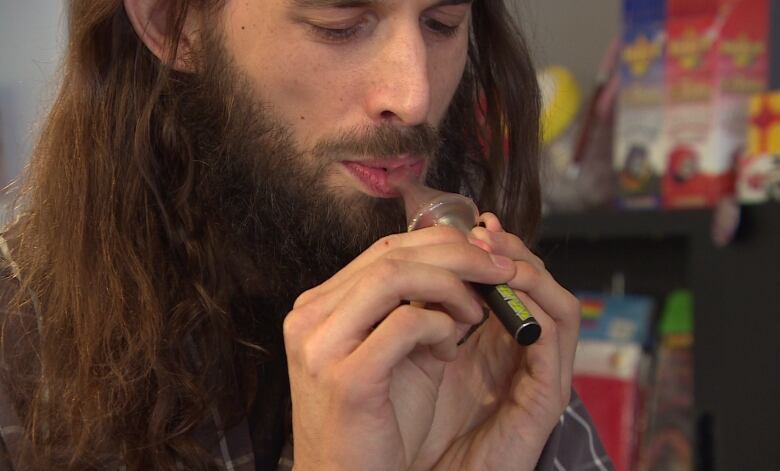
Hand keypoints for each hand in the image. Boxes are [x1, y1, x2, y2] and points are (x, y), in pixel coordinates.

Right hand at [283, 226, 517, 469]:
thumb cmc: (376, 424)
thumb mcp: (403, 356)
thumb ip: (425, 312)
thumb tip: (472, 275)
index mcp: (321, 307)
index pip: (384, 250)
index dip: (440, 243)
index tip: (485, 254)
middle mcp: (311, 317)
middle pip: (390, 254)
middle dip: (457, 255)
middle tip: (500, 270)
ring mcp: (322, 345)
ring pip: (394, 276)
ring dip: (451, 285)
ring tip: (478, 309)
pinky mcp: (346, 378)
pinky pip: (405, 324)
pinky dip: (439, 326)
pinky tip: (450, 348)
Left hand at [410, 213, 580, 470]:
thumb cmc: (410, 428)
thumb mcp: (415, 357)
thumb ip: (424, 315)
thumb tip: (412, 260)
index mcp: (494, 345)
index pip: (511, 284)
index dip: (497, 251)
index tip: (471, 226)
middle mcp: (521, 357)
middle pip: (539, 288)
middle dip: (512, 253)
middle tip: (483, 233)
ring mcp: (538, 377)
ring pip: (558, 307)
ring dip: (528, 273)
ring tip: (494, 254)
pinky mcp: (543, 400)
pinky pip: (554, 342)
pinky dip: (534, 309)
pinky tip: (501, 296)